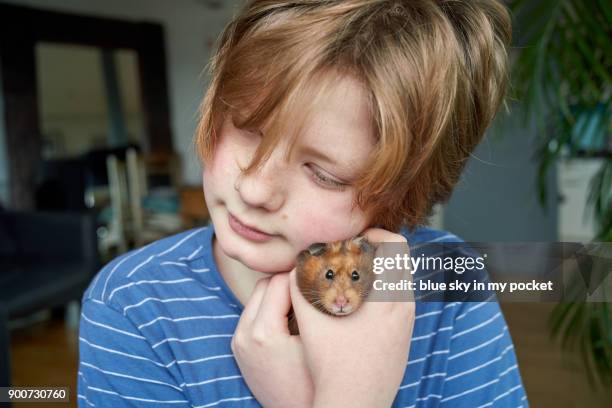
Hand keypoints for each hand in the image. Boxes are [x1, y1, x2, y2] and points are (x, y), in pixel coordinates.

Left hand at [231, 273, 313, 407]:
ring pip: (257, 298)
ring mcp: (238, 343)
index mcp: (264, 332)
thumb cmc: (314, 382)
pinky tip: (289, 318)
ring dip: (278, 295)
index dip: (301, 276)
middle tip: (310, 288)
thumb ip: (309, 305)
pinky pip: (252, 315)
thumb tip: (310, 275)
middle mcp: (244, 335)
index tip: (317, 277)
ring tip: (301, 303)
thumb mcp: (316, 341)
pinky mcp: (239, 349)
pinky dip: (269, 310)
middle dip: (287, 283)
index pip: (280, 281)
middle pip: (264, 285)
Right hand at [289, 227, 415, 407]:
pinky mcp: (404, 338)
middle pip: (400, 261)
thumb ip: (301, 288)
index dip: (376, 234)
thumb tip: (296, 265)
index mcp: (389, 297)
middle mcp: (404, 308)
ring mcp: (406, 324)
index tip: (353, 240)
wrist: (355, 406)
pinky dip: (380, 294)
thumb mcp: (310, 321)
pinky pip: (397, 303)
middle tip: (349, 256)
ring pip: (399, 283)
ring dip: (377, 274)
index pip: (397, 246)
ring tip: (348, 280)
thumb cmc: (333, 366)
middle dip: (375, 253)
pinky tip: (355, 306)